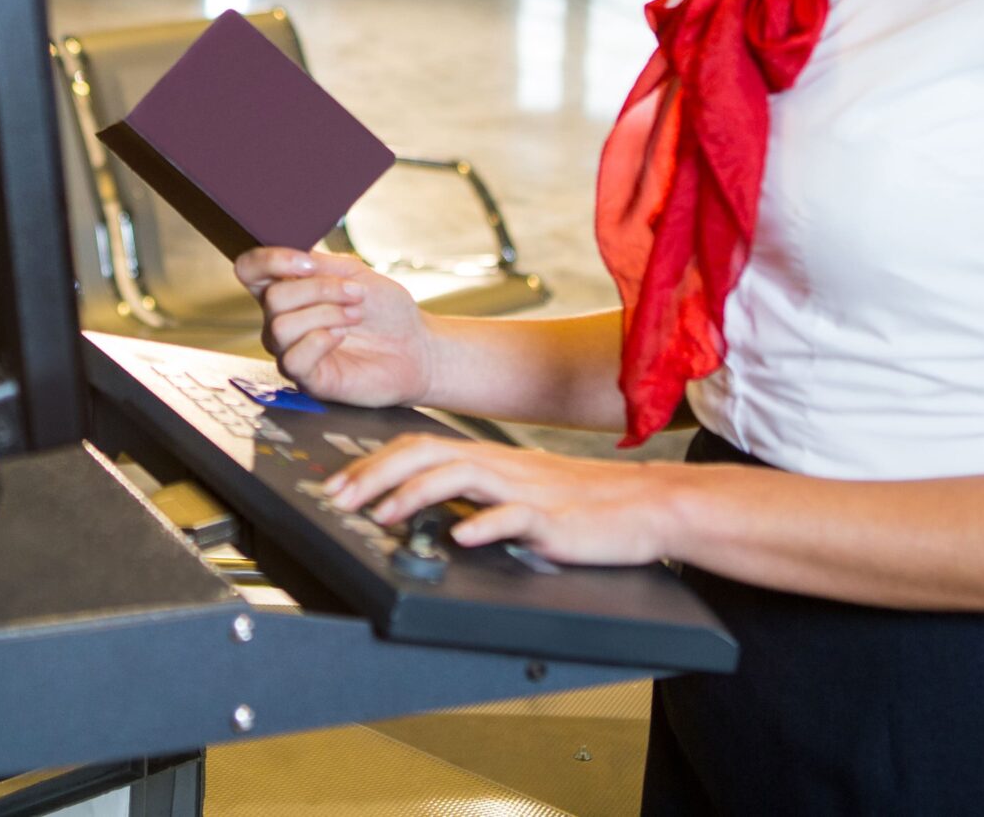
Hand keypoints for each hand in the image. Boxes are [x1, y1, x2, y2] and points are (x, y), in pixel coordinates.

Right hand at [233, 248, 431, 408]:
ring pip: (281, 326)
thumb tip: (292, 255)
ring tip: (355, 315)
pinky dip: (320, 341)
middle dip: (319, 289)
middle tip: (355, 294)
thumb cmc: (385, 310)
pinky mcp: (308, 379)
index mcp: (288, 289)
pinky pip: (293, 360)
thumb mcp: (353, 272)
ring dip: (326, 313)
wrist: (415, 345)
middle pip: (272, 297)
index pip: (250, 269)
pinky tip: (342, 335)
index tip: (308, 262)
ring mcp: (292, 351)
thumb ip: (318, 263)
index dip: (270, 260)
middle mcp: (282, 320)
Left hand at [324, 434, 682, 566]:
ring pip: (462, 476)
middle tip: (340, 497)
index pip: (418, 448)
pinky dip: (484, 524)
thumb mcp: (519, 490)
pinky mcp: (554, 519)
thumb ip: (474, 493)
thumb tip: (423, 505)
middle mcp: (501, 466)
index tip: (338, 485)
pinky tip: (461, 536)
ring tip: (384, 515)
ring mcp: (527, 490)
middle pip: (427, 453)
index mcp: (489, 458)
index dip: (372, 463)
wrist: (646, 506)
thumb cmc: (584, 501)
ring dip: (416, 494)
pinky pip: (514, 517)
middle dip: (376, 474)